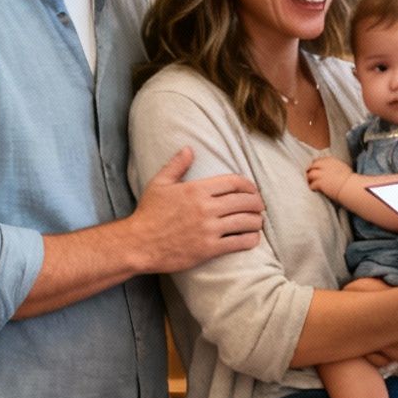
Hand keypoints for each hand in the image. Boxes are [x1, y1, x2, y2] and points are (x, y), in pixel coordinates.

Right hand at [126, 148, 264, 273]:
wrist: (138, 244)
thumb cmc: (148, 213)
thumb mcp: (159, 184)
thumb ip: (176, 165)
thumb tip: (188, 149)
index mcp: (197, 189)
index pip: (234, 182)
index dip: (249, 185)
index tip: (253, 190)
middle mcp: (206, 207)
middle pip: (244, 201)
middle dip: (257, 203)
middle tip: (259, 206)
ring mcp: (209, 229)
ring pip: (246, 221)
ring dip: (256, 221)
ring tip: (257, 222)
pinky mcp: (209, 249)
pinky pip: (238, 242)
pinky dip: (250, 239)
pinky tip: (252, 238)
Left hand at [306, 155, 351, 198]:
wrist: (350, 186)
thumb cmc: (349, 179)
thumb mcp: (343, 167)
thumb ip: (335, 166)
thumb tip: (333, 169)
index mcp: (331, 160)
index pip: (318, 160)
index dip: (316, 165)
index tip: (315, 169)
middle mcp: (325, 165)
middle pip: (312, 166)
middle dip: (310, 171)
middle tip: (309, 176)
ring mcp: (321, 174)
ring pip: (310, 175)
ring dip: (309, 179)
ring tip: (310, 183)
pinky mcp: (320, 183)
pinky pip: (312, 185)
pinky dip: (312, 187)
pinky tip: (314, 189)